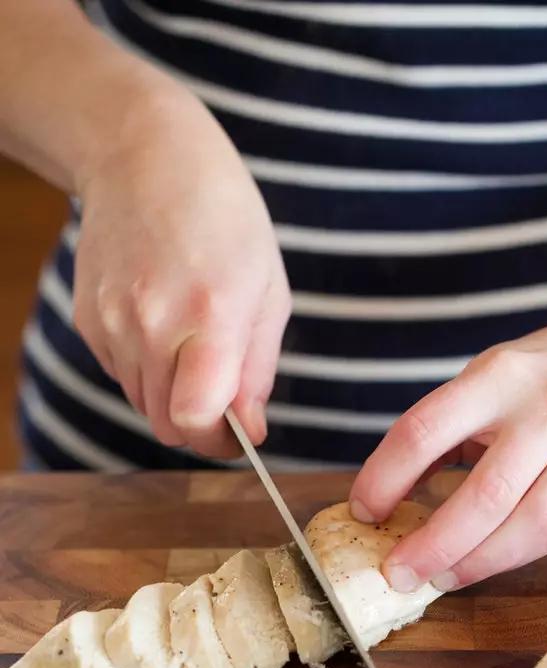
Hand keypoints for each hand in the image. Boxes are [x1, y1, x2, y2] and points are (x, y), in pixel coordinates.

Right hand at [73, 87, 289, 456]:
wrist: (146, 157)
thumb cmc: (227, 220)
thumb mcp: (268, 291)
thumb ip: (258, 370)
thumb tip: (250, 430)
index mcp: (210, 314)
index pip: (195, 419)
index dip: (219, 442)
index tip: (239, 436)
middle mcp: (152, 323)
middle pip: (166, 425)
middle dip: (200, 428)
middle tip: (225, 404)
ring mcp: (112, 321)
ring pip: (143, 404)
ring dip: (174, 398)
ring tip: (196, 347)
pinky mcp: (88, 319)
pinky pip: (122, 374)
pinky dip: (148, 371)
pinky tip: (165, 325)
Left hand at [350, 287, 546, 590]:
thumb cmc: (546, 374)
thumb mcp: (490, 377)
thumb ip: (445, 430)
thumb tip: (389, 495)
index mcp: (500, 375)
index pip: (425, 431)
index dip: (384, 477)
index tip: (364, 510)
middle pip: (482, 494)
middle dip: (431, 544)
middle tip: (396, 572)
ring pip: (528, 525)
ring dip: (475, 562)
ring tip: (437, 576)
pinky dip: (512, 556)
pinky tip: (482, 563)